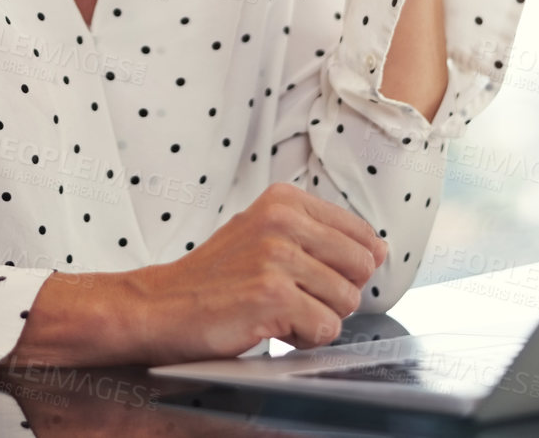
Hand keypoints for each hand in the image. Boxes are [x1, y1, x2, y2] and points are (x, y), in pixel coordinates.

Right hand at [119, 182, 387, 362]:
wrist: (160, 306)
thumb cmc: (214, 278)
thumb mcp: (263, 234)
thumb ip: (319, 235)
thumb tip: (378, 251)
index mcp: (284, 200)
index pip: (362, 235)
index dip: (345, 268)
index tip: (311, 274)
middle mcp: (282, 221)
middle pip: (361, 268)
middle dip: (335, 293)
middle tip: (292, 295)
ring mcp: (277, 257)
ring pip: (347, 301)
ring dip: (317, 317)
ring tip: (278, 310)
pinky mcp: (273, 295)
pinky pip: (325, 328)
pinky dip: (304, 338)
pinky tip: (272, 326)